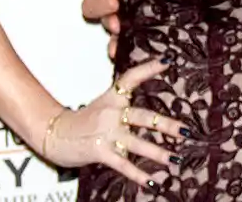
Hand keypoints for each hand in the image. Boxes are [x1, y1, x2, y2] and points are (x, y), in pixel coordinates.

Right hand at [42, 59, 184, 186]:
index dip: (149, 68)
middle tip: (185, 131)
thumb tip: (148, 101)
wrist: (56, 133)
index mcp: (113, 97)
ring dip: (158, 153)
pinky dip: (138, 174)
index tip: (168, 61)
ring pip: (137, 143)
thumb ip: (125, 98)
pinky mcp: (100, 152)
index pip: (132, 77)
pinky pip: (123, 164)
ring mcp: (106, 133)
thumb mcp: (105, 102)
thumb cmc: (84, 119)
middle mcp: (112, 113)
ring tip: (175, 159)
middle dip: (166, 125)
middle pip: (143, 117)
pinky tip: (152, 181)